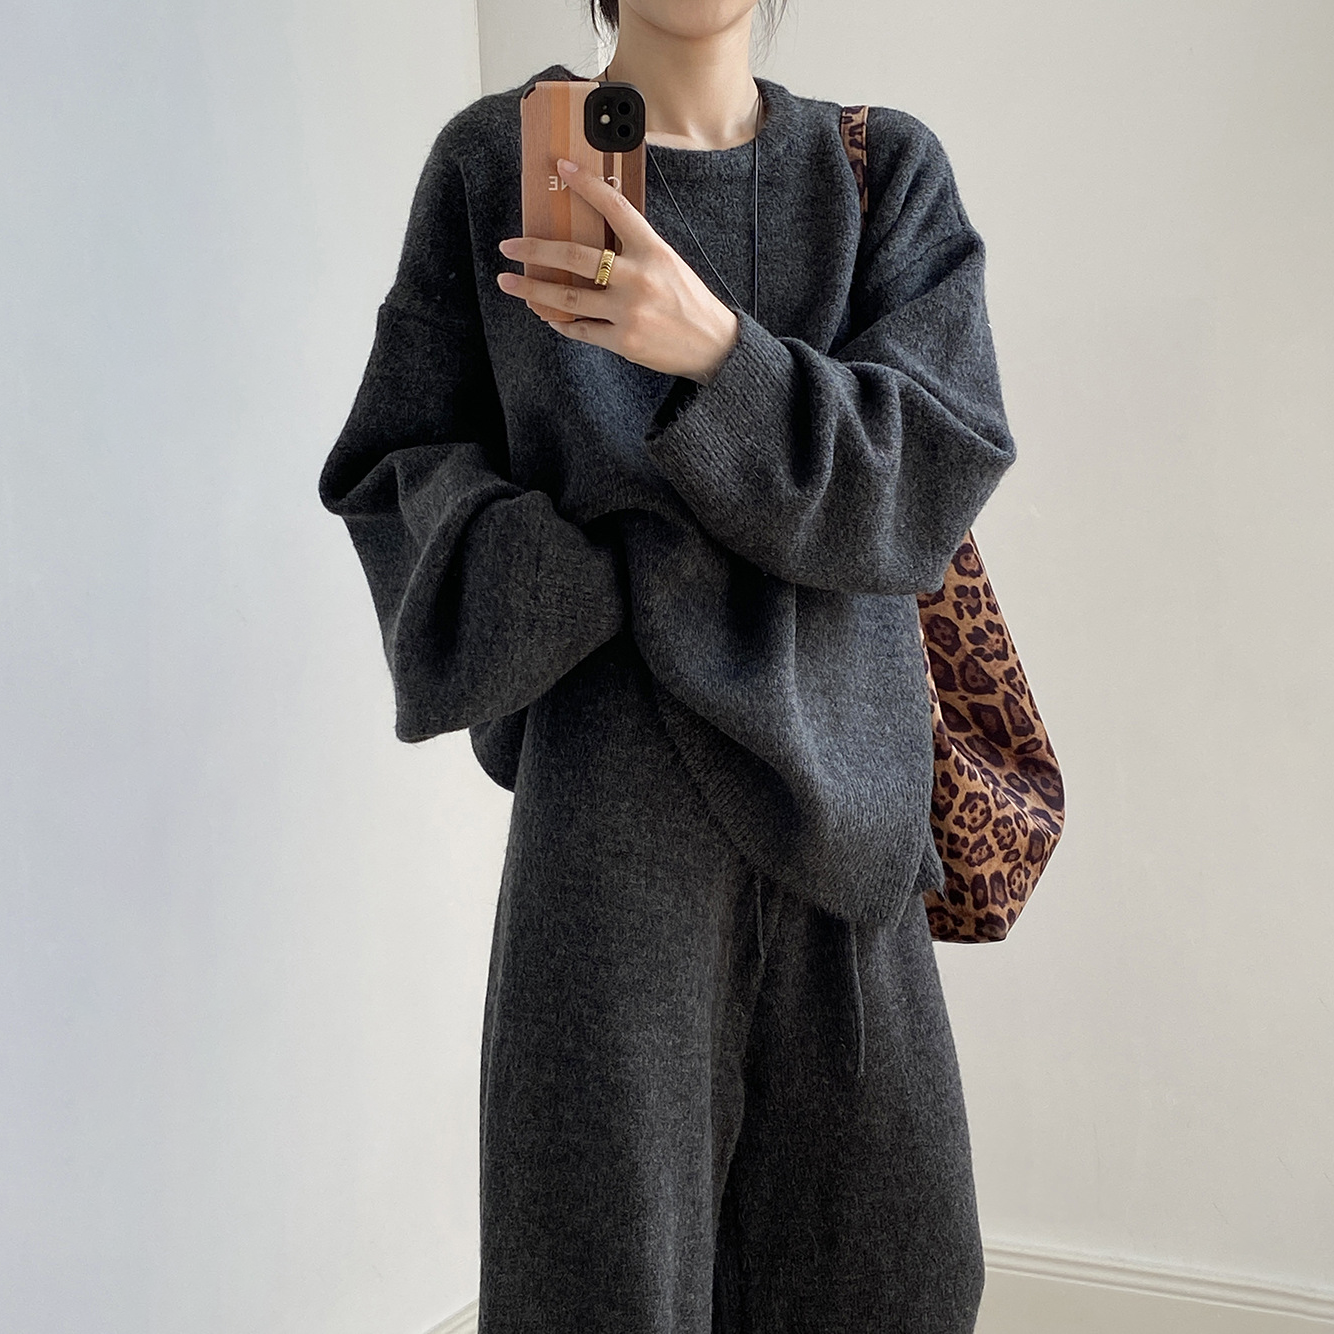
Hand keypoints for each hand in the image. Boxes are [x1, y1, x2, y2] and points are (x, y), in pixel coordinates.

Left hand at [495, 157, 740, 384]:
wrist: (712, 345)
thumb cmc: (688, 301)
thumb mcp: (667, 263)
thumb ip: (634, 250)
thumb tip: (592, 240)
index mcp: (652, 250)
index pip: (615, 207)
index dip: (586, 184)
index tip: (561, 167)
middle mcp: (638, 278)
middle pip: (574, 256)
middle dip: (534, 248)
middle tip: (508, 245)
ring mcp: (628, 311)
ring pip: (567, 297)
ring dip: (532, 289)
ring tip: (509, 282)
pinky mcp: (623, 340)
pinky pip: (580, 330)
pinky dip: (559, 322)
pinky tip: (546, 314)